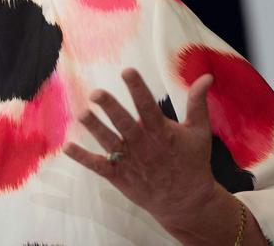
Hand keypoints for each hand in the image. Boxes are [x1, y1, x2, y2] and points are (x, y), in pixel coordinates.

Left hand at [63, 68, 216, 228]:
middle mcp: (143, 145)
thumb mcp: (199, 132)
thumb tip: (206, 75)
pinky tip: (68, 147)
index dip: (138, 89)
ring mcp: (130, 162)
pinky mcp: (120, 177)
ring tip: (82, 114)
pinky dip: (83, 157)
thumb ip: (198, 103)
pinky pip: (99, 166)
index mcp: (162, 132)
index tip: (127, 71)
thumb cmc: (192, 162)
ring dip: (95, 128)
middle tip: (96, 93)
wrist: (187, 202)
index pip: (148, 106)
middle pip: (125, 124)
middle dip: (110, 108)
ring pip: (109, 142)